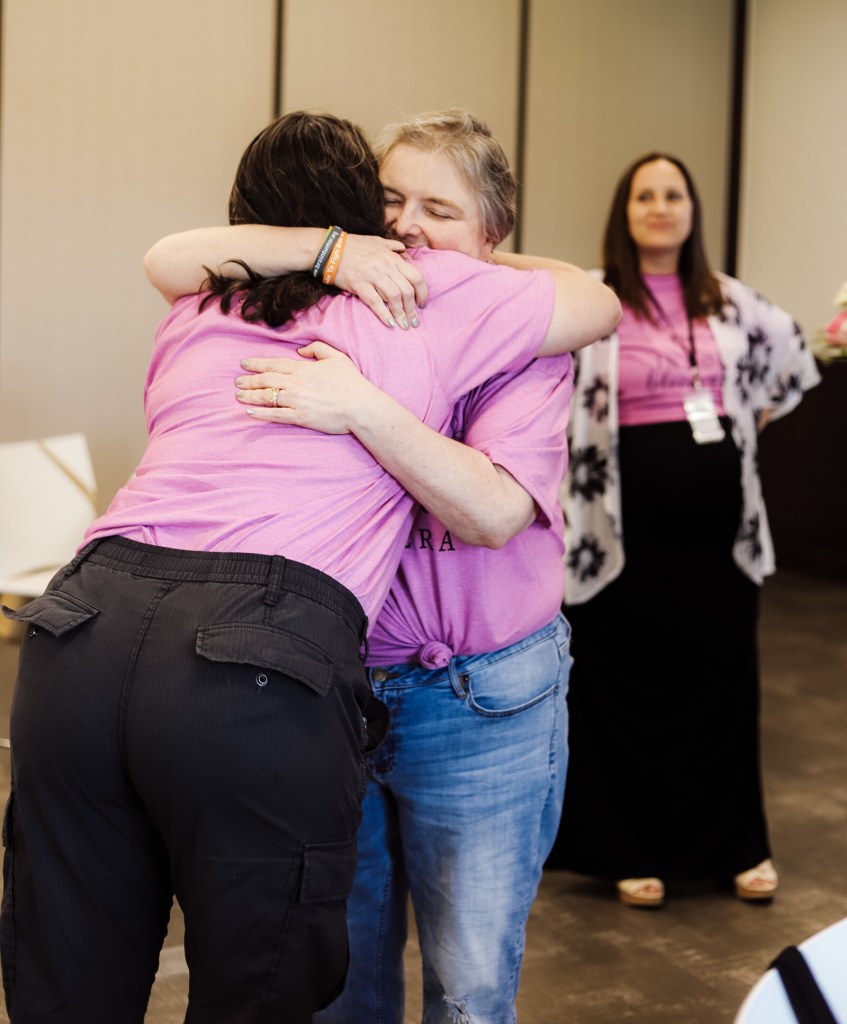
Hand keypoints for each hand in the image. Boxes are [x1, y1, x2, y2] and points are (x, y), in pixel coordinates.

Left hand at [235, 342, 376, 433]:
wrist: (360, 406)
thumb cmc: (351, 382)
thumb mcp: (337, 357)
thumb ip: (317, 349)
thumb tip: (301, 351)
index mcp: (303, 369)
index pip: (274, 364)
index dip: (257, 364)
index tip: (244, 364)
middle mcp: (296, 384)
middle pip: (266, 380)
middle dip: (249, 380)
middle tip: (237, 382)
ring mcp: (296, 401)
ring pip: (267, 396)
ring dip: (250, 396)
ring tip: (239, 396)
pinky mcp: (301, 417)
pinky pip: (276, 415)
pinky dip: (261, 413)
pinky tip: (250, 412)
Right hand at [334, 235, 427, 329]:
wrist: (329, 248)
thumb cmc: (354, 245)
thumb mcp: (377, 240)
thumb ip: (394, 247)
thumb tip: (406, 254)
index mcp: (392, 258)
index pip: (416, 277)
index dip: (423, 293)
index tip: (422, 304)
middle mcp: (385, 266)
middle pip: (407, 291)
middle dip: (413, 309)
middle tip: (414, 322)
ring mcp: (372, 275)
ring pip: (394, 298)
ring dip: (401, 314)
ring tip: (404, 326)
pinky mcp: (359, 284)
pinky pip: (375, 302)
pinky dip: (384, 314)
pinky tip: (390, 323)